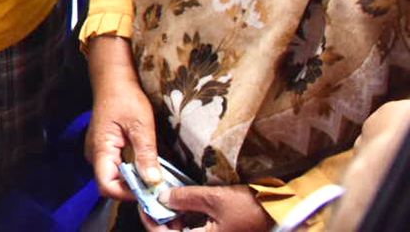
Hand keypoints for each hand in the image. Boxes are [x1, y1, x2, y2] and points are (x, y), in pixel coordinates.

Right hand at [86, 35, 159, 201]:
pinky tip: (146, 161)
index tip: (149, 189)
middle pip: (111, 184)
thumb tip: (153, 182)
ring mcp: (98, 150)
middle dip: (134, 187)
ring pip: (115, 175)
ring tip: (154, 171)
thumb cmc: (125, 97)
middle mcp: (95, 153)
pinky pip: (117, 166)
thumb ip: (145, 154)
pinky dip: (132, 168)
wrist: (113, 78)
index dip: (127, 193)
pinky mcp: (105, 147)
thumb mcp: (141, 125)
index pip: (106, 186)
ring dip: (134, 178)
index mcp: (100, 148)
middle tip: (157, 182)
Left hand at [148, 185, 270, 231]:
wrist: (282, 211)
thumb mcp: (214, 198)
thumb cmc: (251, 207)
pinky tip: (184, 204)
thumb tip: (162, 197)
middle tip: (153, 199)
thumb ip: (185, 198)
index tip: (144, 204)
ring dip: (175, 220)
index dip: (152, 222)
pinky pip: (198, 231)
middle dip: (162, 220)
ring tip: (167, 198)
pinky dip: (188, 220)